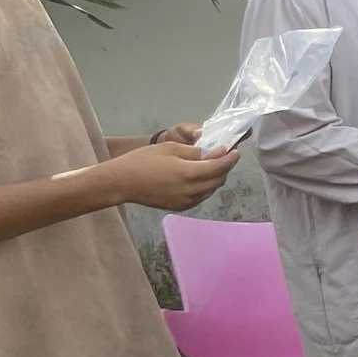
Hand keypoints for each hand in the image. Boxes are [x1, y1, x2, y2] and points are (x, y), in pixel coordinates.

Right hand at [98, 142, 238, 213]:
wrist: (121, 182)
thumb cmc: (142, 161)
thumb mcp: (170, 149)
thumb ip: (196, 152)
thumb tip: (216, 152)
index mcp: (190, 174)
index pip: (220, 166)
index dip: (231, 158)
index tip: (236, 151)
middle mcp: (192, 191)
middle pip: (219, 179)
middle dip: (224, 167)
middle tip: (224, 156)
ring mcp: (188, 201)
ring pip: (211, 189)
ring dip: (215, 177)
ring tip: (211, 165)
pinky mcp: (182, 207)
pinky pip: (201, 196)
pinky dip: (205, 186)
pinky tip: (198, 177)